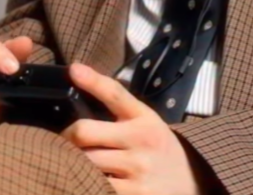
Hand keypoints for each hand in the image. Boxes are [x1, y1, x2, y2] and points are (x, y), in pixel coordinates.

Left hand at [61, 64, 201, 194]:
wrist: (191, 185)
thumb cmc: (159, 149)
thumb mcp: (147, 122)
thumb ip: (119, 108)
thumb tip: (82, 84)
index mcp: (144, 118)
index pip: (115, 93)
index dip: (92, 81)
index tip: (73, 69)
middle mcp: (141, 140)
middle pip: (85, 132)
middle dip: (67, 136)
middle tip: (61, 139)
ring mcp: (137, 169)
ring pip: (85, 162)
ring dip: (73, 161)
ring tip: (71, 160)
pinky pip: (95, 187)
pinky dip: (86, 182)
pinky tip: (88, 179)